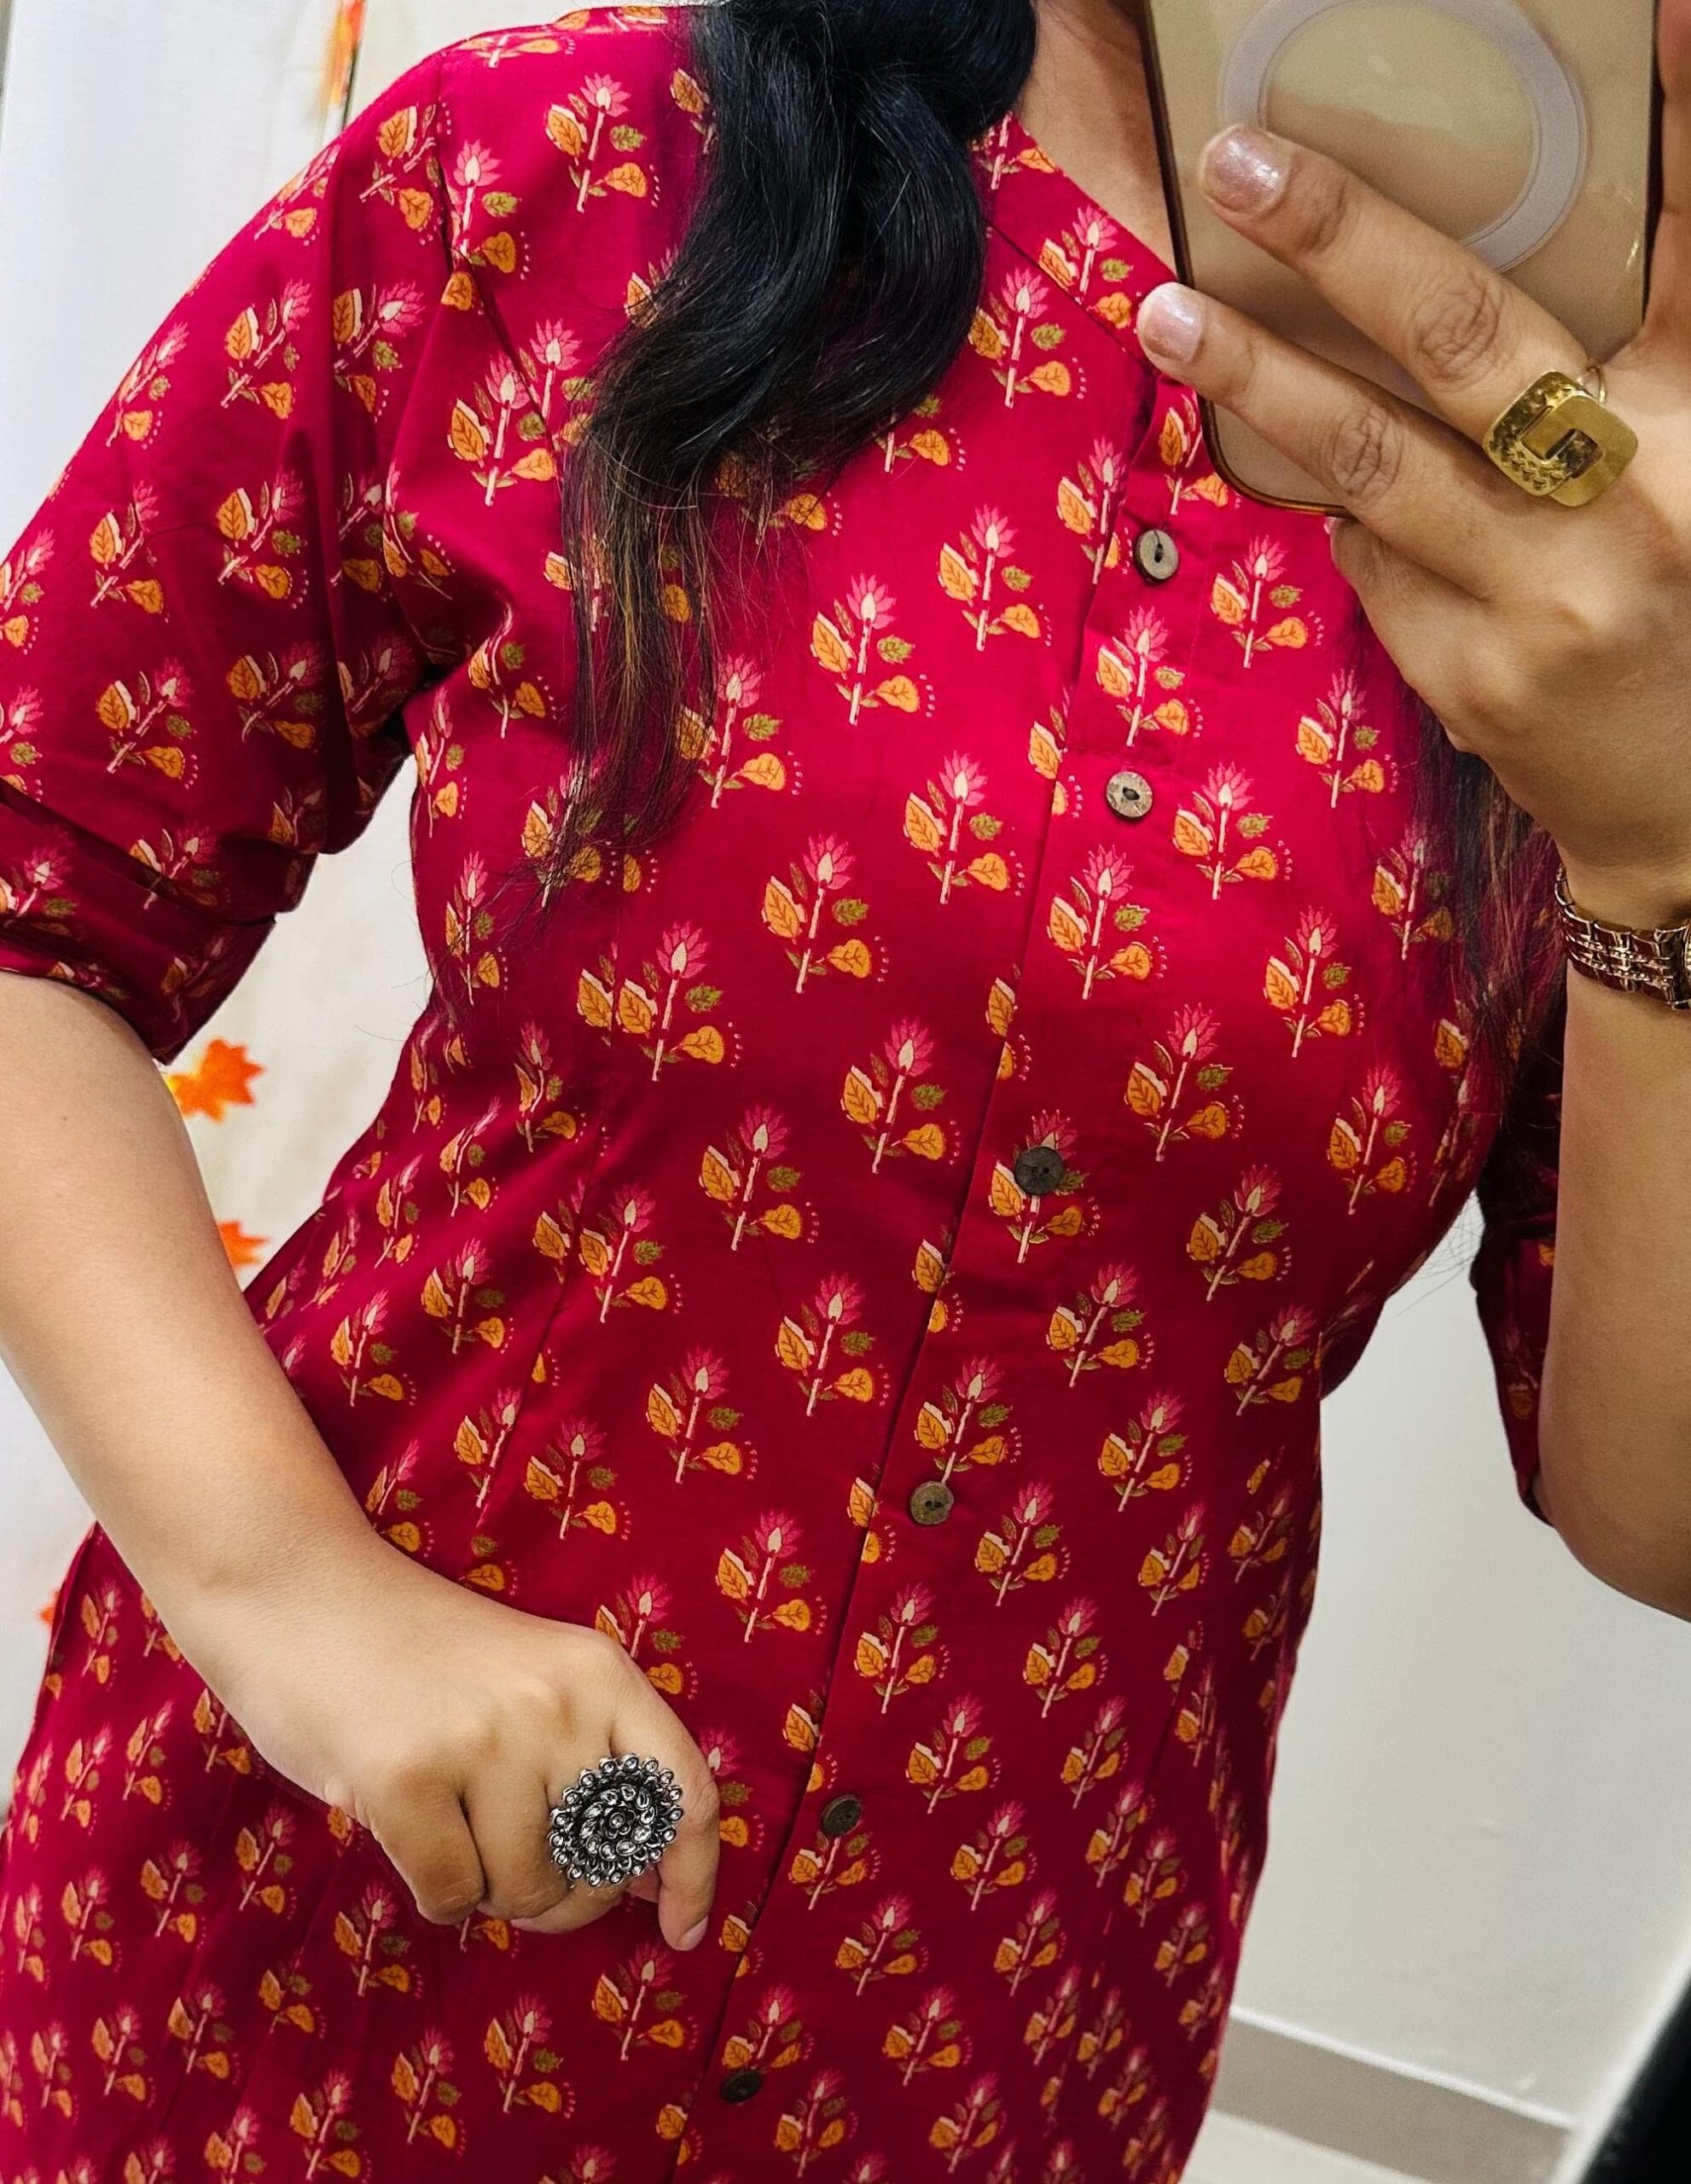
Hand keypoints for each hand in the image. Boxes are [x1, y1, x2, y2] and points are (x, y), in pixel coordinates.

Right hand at [191, 1537, 718, 1946]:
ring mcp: (483, 1740)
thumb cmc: (420, 1656)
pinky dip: (431, 1889)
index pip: (683, 1792)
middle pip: (601, 1867)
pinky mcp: (407, 1779)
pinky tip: (405, 1825)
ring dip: (485, 1884)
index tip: (680, 1931)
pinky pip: (450, 1897)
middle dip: (563, 1897)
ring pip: (524, 1890)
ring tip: (448, 1814)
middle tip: (510, 1863)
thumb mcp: (532, 1683)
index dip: (692, 1875)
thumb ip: (592, 1764)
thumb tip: (648, 1884)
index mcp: (600, 1673)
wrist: (302, 1592)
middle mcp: (556, 1703)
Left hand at [1134, 0, 1690, 927]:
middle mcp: (1638, 502)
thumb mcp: (1690, 473)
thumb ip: (1634, 379)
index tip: (1672, 10)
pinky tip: (1325, 487)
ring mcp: (1544, 601)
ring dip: (1258, 375)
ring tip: (1168, 311)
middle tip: (1246, 162)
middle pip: (1470, 339)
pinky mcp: (1471, 679)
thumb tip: (1451, 294)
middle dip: (1347, 237)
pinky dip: (1342, 511)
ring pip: (1374, 460)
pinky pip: (1371, 562)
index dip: (1689, 128)